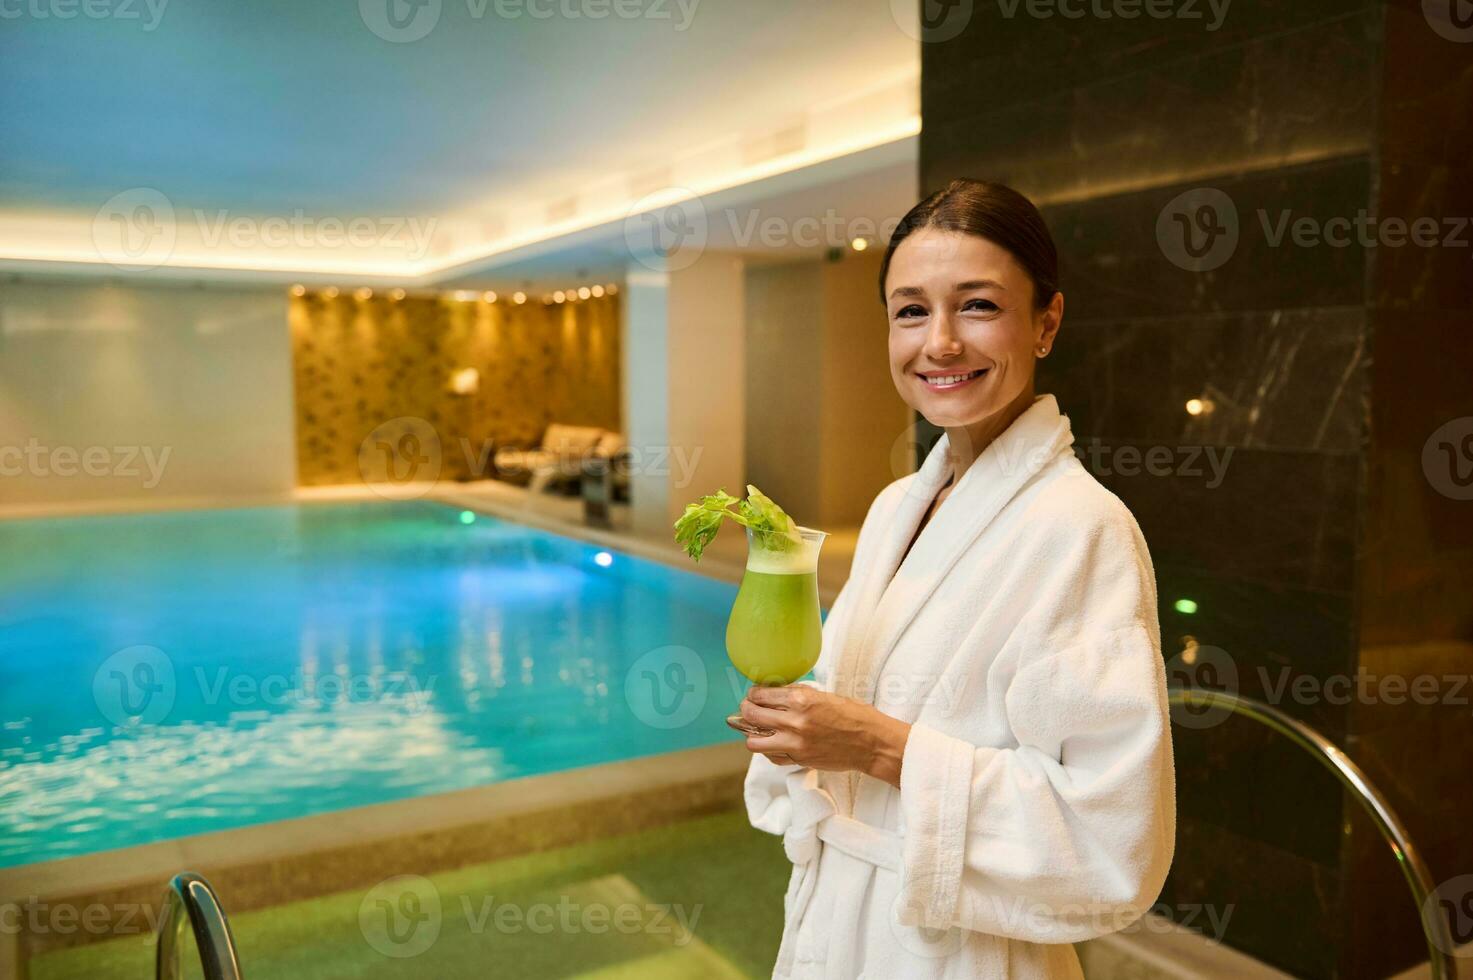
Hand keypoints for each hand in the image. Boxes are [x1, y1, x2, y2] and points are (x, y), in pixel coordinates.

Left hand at [739, 685, 910, 787]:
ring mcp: (795, 743)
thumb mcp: (825, 695)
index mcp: (802, 698)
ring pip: (754, 741)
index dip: (753, 694)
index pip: (761, 694)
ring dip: (752, 734)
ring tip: (758, 729)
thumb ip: (798, 695)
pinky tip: (773, 742)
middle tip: (748, 709)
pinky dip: (768, 750)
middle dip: (746, 710)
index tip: (754, 695)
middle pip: (752, 715)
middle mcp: (795, 721)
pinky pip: (771, 756)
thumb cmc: (853, 715)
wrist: (872, 742)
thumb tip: (773, 694)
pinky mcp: (799, 759)